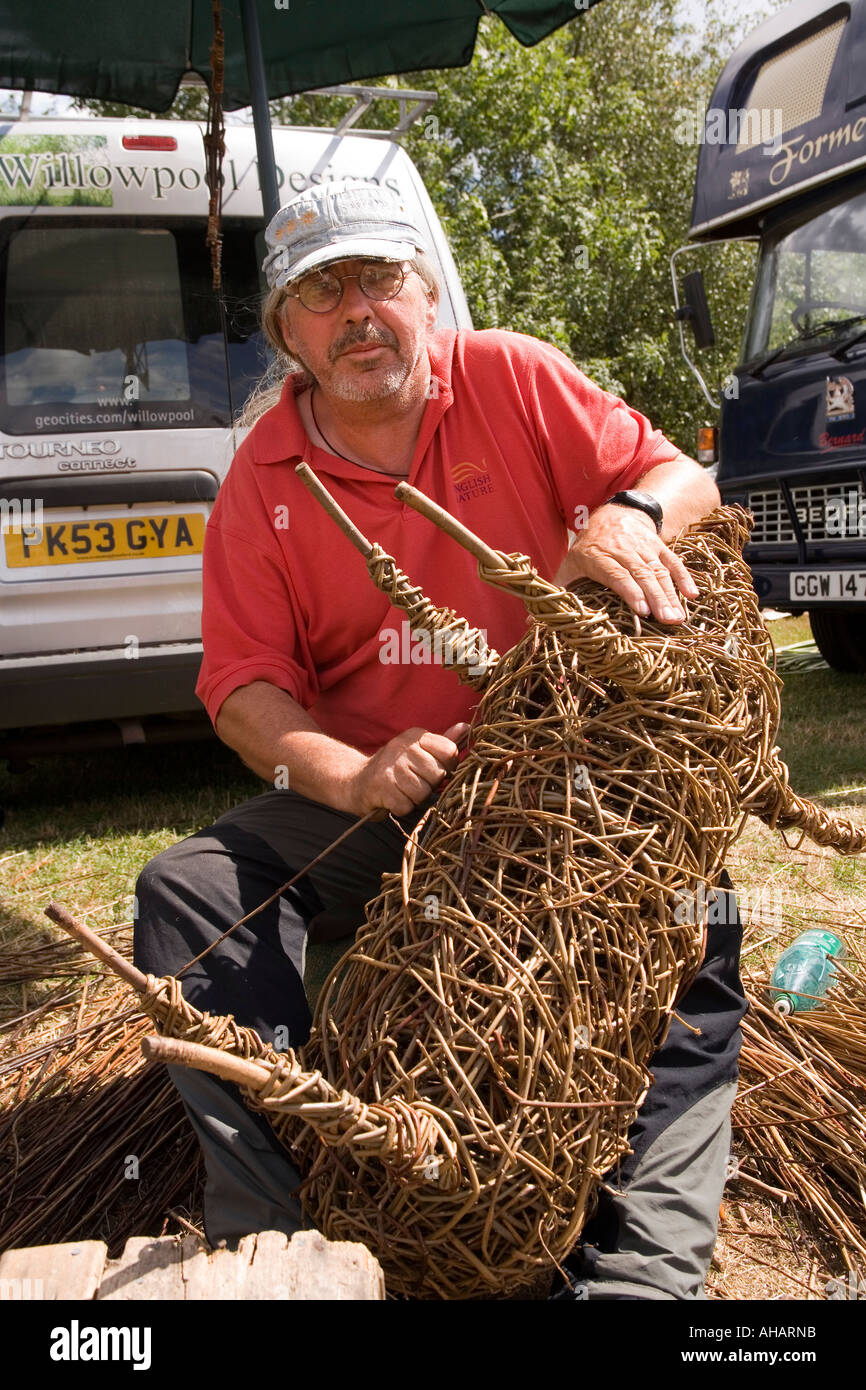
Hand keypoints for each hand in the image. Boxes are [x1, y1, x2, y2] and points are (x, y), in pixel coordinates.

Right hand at [349, 722, 469, 817]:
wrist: (355, 781)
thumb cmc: (394, 769)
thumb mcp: (418, 751)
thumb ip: (444, 743)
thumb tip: (467, 728)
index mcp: (416, 736)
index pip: (449, 751)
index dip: (446, 767)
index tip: (432, 771)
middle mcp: (403, 747)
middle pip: (437, 775)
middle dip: (428, 786)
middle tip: (413, 783)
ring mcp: (391, 766)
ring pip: (422, 792)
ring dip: (414, 799)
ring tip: (402, 791)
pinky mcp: (381, 786)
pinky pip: (406, 805)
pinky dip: (401, 808)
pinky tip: (392, 799)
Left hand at [558, 504, 698, 622]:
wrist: (614, 513)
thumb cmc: (588, 548)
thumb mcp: (570, 564)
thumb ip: (558, 589)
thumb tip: (533, 618)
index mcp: (599, 556)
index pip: (617, 574)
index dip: (631, 592)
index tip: (642, 611)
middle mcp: (624, 550)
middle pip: (642, 575)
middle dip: (656, 598)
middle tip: (668, 621)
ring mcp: (644, 547)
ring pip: (659, 570)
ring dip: (671, 594)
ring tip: (678, 618)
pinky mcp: (659, 546)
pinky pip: (674, 561)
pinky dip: (684, 577)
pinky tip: (692, 595)